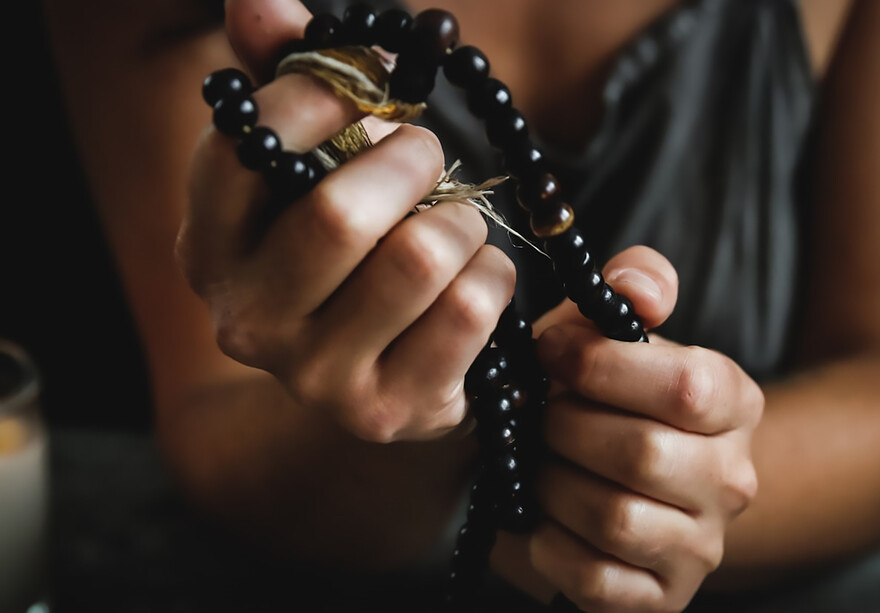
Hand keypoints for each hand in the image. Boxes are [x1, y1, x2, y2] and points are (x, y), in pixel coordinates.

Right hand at [177, 0, 514, 441]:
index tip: (374, 84)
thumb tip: (257, 0)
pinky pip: (473, 308)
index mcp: (208, 247)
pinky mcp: (391, 409)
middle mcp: (246, 321)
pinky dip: (494, 275)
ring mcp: (316, 377)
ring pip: (421, 257)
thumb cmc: (350, 252)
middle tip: (427, 153)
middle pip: (342, 213)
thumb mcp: (309, 168)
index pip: (250, 146)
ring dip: (459, 220)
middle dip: (409, 161)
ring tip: (453, 224)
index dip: (325, 95)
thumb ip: (284, 80)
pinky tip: (475, 280)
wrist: (382, 375)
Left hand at [529, 247, 763, 611]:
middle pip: (642, 454)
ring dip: (553, 486)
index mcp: (733, 401)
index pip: (685, 385)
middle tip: (539, 417)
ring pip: (616, 519)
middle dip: (566, 429)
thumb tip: (638, 288)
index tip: (551, 352)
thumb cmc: (604, 397)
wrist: (609, 483)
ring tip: (538, 465)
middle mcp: (732, 478)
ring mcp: (702, 546)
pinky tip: (537, 519)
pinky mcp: (662, 599)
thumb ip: (637, 286)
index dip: (601, 367)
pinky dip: (547, 546)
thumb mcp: (616, 331)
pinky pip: (595, 578)